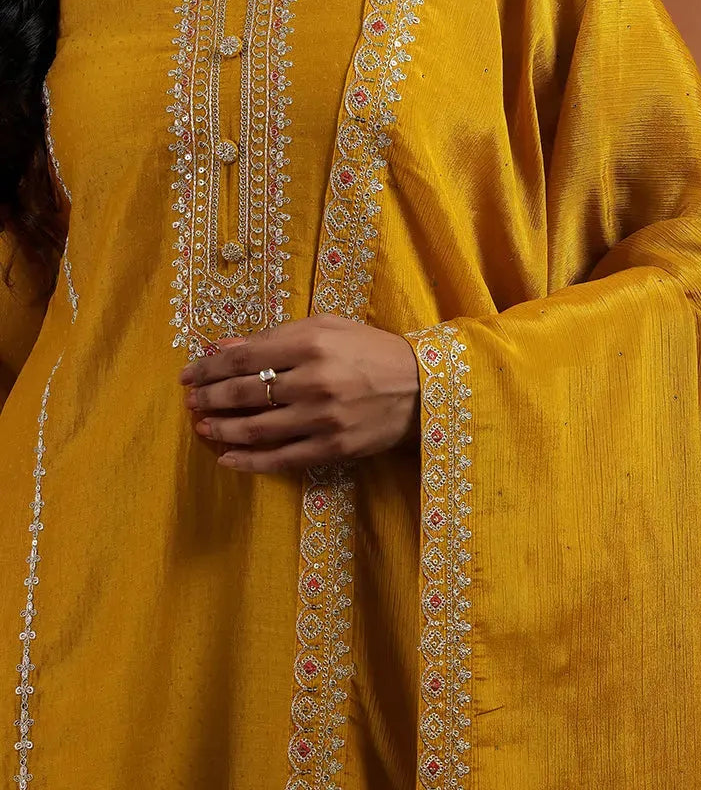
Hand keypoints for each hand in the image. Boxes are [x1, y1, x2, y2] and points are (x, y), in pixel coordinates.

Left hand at [178, 314, 420, 474]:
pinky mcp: (332, 448)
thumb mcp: (327, 328)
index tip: (189, 374)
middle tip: (191, 401)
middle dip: (209, 398)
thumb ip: (276, 335)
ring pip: (256, 429)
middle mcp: (314, 381)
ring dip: (221, 429)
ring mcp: (323, 419)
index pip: (243, 357)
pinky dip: (249, 461)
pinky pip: (281, 459)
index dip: (208, 366)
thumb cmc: (371, 350)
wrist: (422, 386)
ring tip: (203, 427)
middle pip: (243, 393)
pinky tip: (227, 458)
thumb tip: (224, 347)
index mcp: (311, 344)